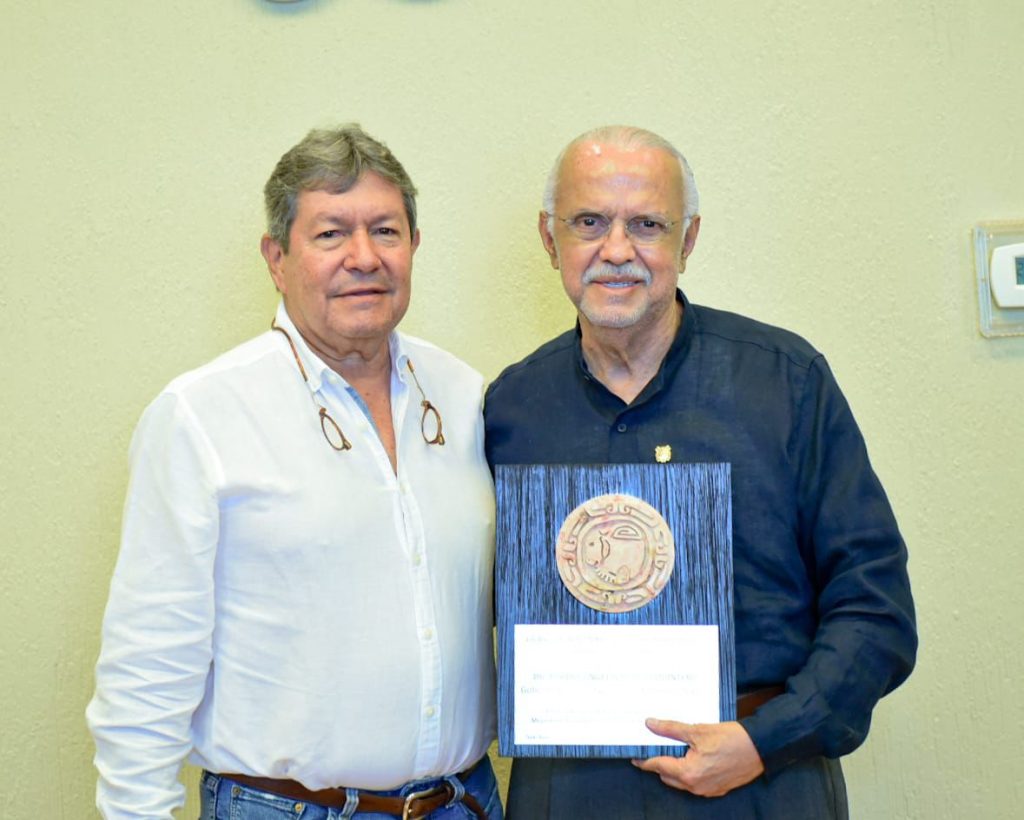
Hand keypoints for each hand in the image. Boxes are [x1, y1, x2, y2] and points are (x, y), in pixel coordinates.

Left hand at [632, 719, 763, 797]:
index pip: (658, 766)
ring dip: (674, 768)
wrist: (760, 747)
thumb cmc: (730, 738)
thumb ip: (671, 729)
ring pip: (681, 781)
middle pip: (668, 776)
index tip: (635, 755)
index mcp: (688, 773)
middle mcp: (696, 786)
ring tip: (673, 749)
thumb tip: (650, 724)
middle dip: (659, 763)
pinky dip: (688, 772)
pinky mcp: (717, 789)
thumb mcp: (697, 730)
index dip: (644, 760)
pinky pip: (695, 783)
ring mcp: (707, 790)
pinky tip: (691, 757)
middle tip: (655, 747)